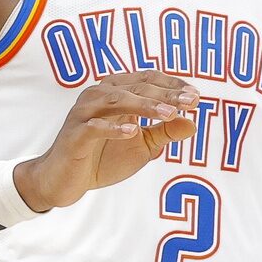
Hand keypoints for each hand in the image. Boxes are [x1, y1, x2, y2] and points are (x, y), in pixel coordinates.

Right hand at [13, 73, 198, 211]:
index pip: (147, 79)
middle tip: (190, 102)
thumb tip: (193, 123)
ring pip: (117, 100)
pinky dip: (114, 128)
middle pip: (136, 86)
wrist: (65, 181)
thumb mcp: (141, 146)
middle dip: (165, 93)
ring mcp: (84, 113)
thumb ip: (164, 133)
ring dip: (145, 105)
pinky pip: (95, 126)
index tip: (195, 97)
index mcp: (116, 92)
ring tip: (169, 113)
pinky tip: (133, 131)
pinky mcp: (74, 134)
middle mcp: (99, 95)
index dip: (172, 85)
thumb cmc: (103, 158)